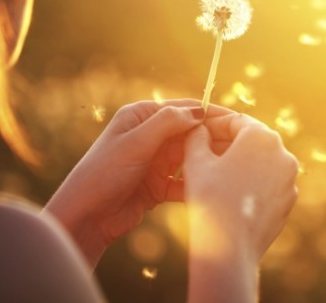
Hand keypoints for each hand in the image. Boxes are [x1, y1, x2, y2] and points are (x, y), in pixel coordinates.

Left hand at [45, 99, 230, 266]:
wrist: (85, 217)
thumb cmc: (103, 173)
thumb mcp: (136, 143)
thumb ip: (167, 123)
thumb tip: (199, 111)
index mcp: (141, 116)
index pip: (184, 108)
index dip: (210, 113)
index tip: (237, 120)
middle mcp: (149, 136)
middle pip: (191, 133)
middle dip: (213, 139)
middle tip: (239, 147)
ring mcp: (154, 161)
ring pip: (190, 157)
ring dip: (206, 162)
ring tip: (228, 168)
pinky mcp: (157, 186)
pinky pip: (184, 182)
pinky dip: (195, 184)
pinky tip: (208, 188)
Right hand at [183, 113, 298, 302]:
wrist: (230, 247)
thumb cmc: (211, 198)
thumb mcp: (196, 161)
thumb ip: (197, 137)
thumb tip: (199, 129)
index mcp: (262, 136)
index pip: (236, 120)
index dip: (214, 124)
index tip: (198, 131)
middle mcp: (283, 153)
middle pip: (251, 140)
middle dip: (226, 143)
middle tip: (201, 150)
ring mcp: (289, 179)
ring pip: (260, 162)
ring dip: (238, 163)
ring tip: (212, 172)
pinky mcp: (288, 201)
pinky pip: (267, 183)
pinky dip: (250, 182)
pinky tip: (229, 192)